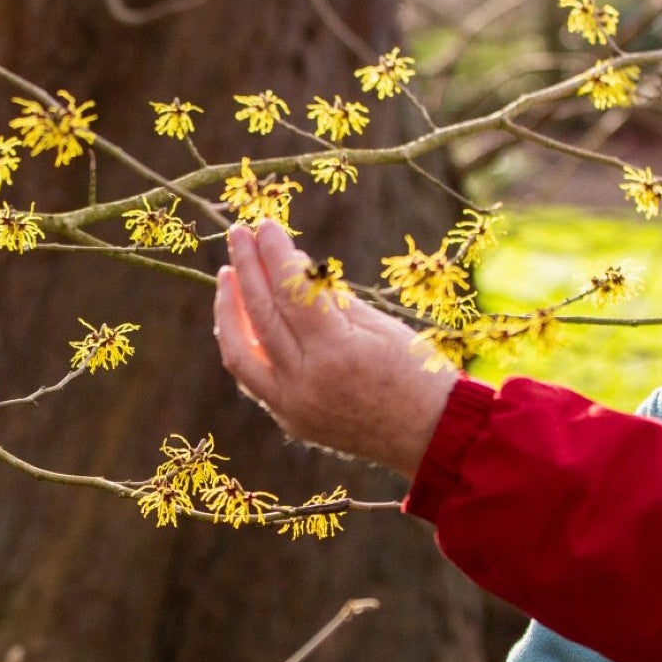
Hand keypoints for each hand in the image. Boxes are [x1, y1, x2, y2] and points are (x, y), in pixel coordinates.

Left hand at [212, 220, 456, 476]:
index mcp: (336, 353)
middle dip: (247, 268)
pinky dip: (244, 343)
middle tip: (239, 233)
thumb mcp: (379, 326)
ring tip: (228, 273)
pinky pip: (252, 377)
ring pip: (240, 352)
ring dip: (229, 309)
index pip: (291, 291)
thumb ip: (328, 299)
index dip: (275, 253)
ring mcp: (293, 407)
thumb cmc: (417, 372)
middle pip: (261, 315)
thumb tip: (289, 266)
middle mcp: (306, 382)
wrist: (432, 437)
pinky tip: (242, 316)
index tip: (265, 224)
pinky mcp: (290, 420)